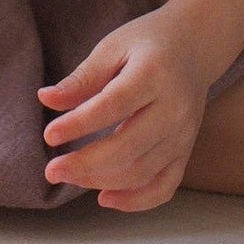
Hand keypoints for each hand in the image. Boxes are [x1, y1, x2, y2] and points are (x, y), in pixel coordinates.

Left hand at [38, 6, 211, 210]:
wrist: (196, 46)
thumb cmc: (148, 43)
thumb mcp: (112, 47)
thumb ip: (82, 77)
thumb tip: (46, 99)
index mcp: (153, 74)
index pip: (112, 106)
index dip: (79, 125)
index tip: (49, 135)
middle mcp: (174, 108)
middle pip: (128, 146)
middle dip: (86, 164)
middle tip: (52, 171)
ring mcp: (184, 133)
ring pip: (143, 170)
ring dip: (102, 181)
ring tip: (69, 175)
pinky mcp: (186, 150)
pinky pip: (165, 185)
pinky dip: (137, 200)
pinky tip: (105, 198)